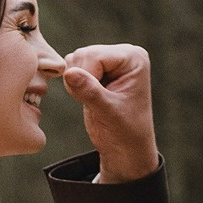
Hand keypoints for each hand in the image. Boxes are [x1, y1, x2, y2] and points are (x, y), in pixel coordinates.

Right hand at [60, 45, 157, 183]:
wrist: (125, 147)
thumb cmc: (125, 132)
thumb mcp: (109, 113)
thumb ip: (90, 92)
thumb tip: (69, 73)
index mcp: (134, 58)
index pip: (95, 55)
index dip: (87, 77)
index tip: (98, 100)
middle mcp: (122, 54)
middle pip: (84, 54)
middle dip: (82, 79)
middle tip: (95, 102)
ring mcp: (109, 60)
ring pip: (75, 59)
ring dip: (75, 82)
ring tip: (93, 100)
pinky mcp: (96, 69)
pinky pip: (72, 66)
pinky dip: (72, 83)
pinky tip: (86, 97)